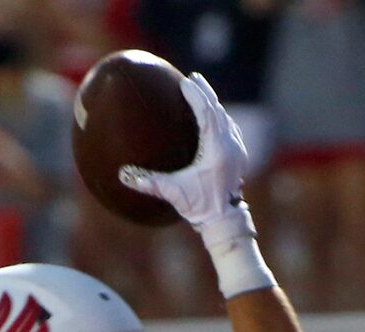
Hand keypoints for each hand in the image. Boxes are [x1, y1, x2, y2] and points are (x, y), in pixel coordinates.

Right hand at [119, 71, 249, 230]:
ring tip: (201, 91)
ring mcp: (238, 151)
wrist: (226, 222)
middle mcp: (230, 147)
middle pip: (218, 110)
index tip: (185, 82)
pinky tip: (213, 115)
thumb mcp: (174, 194)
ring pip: (226, 118)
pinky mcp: (240, 157)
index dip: (197, 96)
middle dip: (205, 92)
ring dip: (213, 104)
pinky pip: (230, 129)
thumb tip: (124, 176)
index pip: (208, 114)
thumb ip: (150, 183)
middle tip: (193, 78)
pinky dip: (220, 118)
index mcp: (216, 151)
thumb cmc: (200, 208)